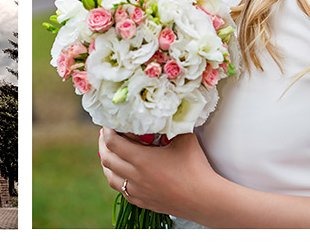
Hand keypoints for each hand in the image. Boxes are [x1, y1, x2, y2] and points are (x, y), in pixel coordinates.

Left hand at [98, 127, 214, 218]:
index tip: (109, 123)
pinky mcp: (143, 202)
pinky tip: (123, 174)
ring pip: (110, 178)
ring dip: (107, 163)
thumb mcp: (184, 138)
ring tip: (110, 153)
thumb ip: (172, 122)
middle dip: (103, 144)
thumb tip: (167, 108)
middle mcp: (135, 177)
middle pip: (107, 159)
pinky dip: (117, 180)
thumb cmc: (196, 167)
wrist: (206, 199)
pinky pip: (122, 191)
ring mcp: (138, 191)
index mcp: (141, 159)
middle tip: (106, 134)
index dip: (107, 131)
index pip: (112, 142)